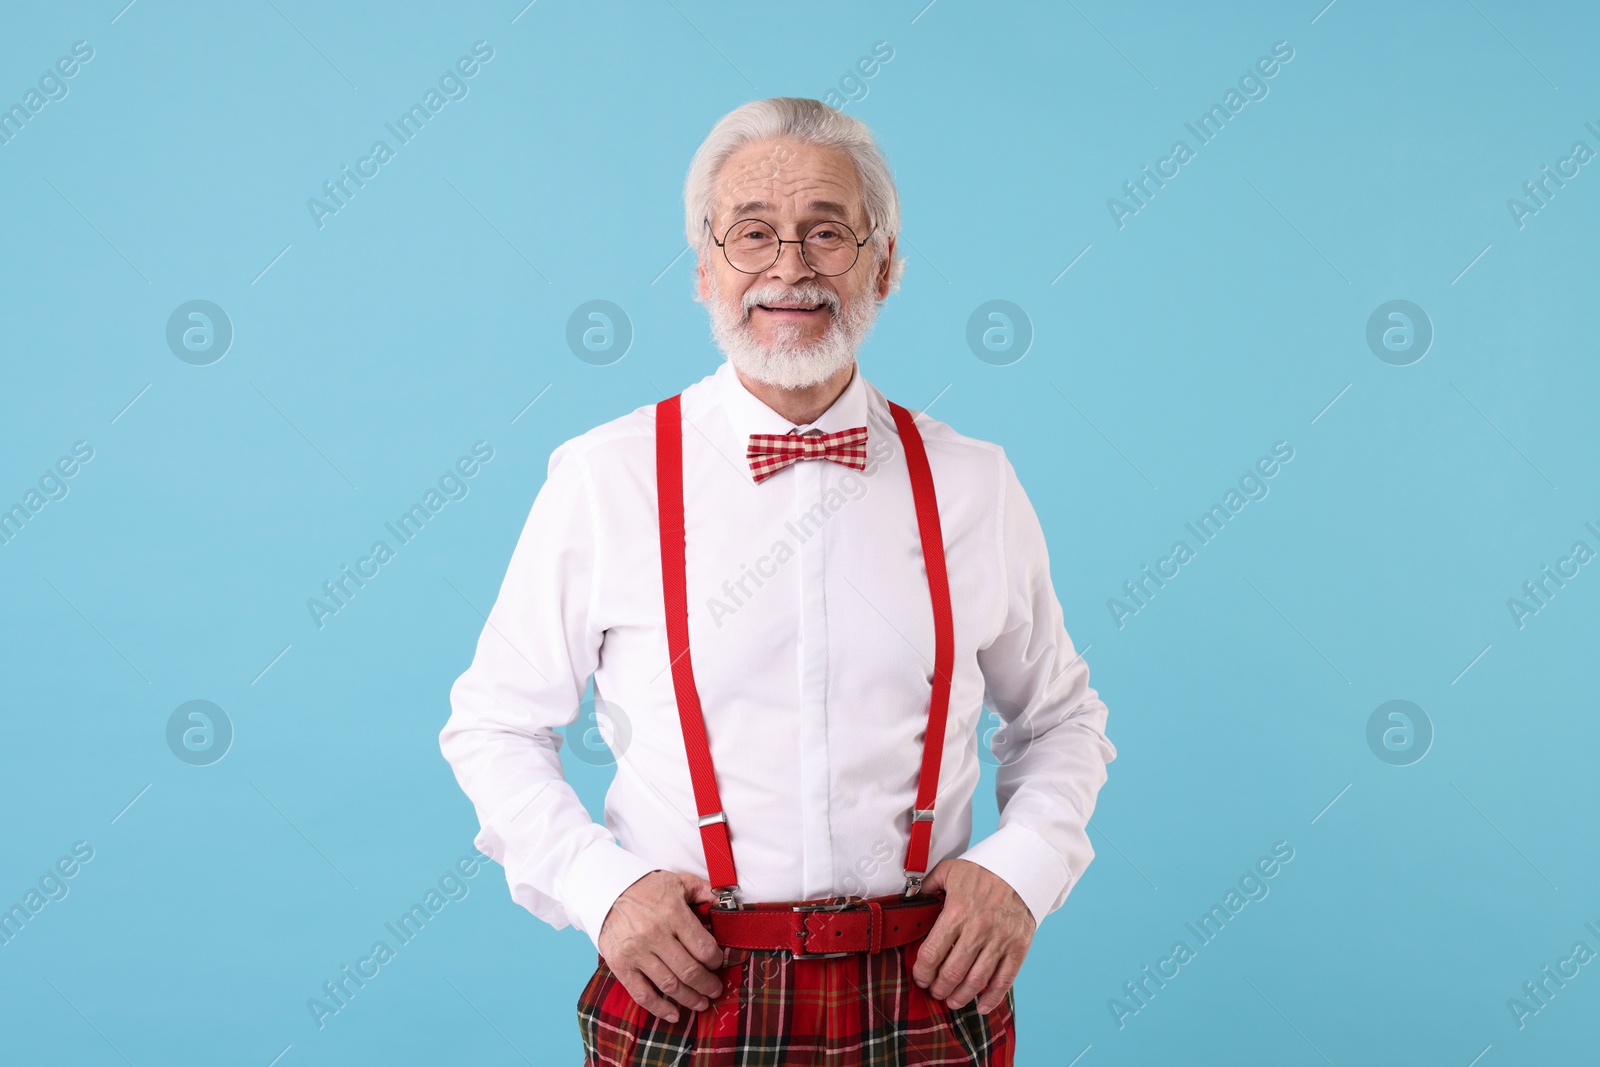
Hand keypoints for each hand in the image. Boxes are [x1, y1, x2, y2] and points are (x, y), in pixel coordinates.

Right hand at [596, 870, 725, 1022]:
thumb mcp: (677, 881)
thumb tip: (725, 903)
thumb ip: (703, 891)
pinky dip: (660, 1008)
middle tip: (715, 990)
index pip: (703, 947)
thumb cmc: (645, 887)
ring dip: (689, 999)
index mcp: (673, 913)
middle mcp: (655, 934)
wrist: (605, 891)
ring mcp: (637, 952)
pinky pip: (642, 994)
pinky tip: (674, 1014)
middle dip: (707, 985)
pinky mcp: (621, 965)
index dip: (716, 960)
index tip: (718, 963)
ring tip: (701, 1003)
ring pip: (670, 985)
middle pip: (690, 970)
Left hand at [910, 858, 1035, 1013]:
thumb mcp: (949, 871)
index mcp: (956, 912)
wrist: (1022, 867)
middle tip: (935, 991)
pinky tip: (980, 1006)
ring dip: (961, 997)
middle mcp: (977, 929)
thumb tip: (908, 901)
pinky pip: (1004, 980)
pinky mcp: (1018, 947)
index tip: (920, 977)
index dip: (922, 972)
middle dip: (939, 988)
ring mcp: (1000, 940)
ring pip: (976, 981)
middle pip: (952, 972)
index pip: (932, 953)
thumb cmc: (983, 870)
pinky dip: (991, 998)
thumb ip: (926, 887)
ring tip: (952, 1001)